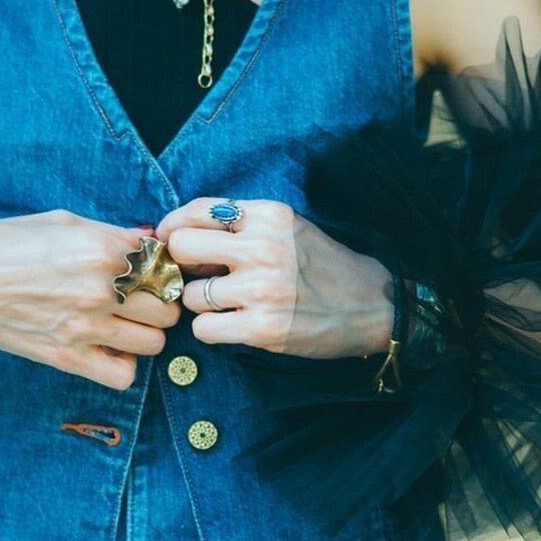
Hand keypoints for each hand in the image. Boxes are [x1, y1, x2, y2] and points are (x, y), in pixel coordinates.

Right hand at [0, 210, 181, 389]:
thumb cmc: (8, 243)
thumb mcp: (63, 222)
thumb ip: (112, 232)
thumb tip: (150, 240)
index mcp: (103, 249)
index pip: (165, 264)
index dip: (164, 267)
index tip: (153, 270)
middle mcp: (102, 289)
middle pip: (167, 307)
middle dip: (161, 303)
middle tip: (145, 300)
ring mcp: (86, 327)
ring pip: (154, 342)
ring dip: (147, 334)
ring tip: (129, 325)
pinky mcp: (68, 357)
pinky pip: (123, 375)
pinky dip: (125, 366)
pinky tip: (112, 350)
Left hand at [154, 198, 394, 359]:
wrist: (371, 305)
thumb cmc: (323, 265)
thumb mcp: (288, 227)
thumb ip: (241, 225)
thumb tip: (182, 236)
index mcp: (268, 216)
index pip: (198, 210)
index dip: (174, 225)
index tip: (170, 239)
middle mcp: (263, 248)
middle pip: (182, 247)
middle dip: (182, 263)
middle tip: (198, 274)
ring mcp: (261, 289)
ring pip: (190, 294)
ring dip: (201, 302)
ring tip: (229, 304)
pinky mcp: (262, 328)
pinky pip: (204, 328)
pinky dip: (212, 329)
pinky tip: (233, 325)